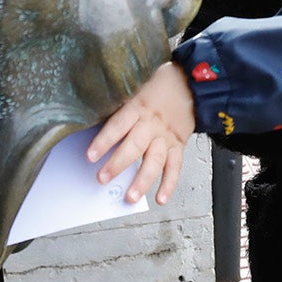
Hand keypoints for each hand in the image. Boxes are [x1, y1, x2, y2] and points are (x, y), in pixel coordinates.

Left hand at [86, 61, 194, 204]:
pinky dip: (169, 184)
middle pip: (135, 145)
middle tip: (102, 178)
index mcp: (138, 106)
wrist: (190, 83)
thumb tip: (91, 127)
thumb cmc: (156, 86)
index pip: (119, 125)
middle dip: (118, 164)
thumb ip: (119, 108)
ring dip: (143, 180)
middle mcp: (152, 123)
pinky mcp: (178, 145)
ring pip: (155, 160)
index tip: (90, 155)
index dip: (104, 140)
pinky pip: (175, 166)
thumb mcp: (134, 89)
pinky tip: (160, 198)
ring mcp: (166, 136)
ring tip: (130, 196)